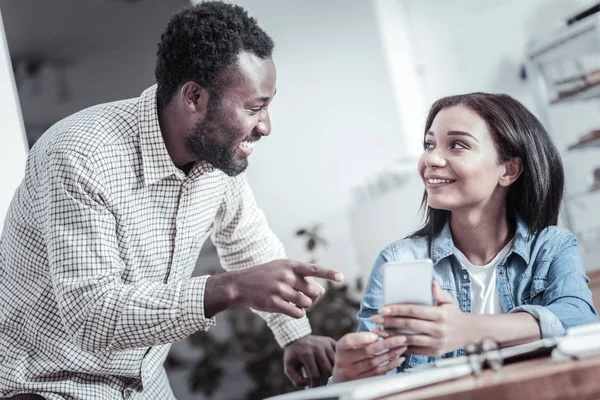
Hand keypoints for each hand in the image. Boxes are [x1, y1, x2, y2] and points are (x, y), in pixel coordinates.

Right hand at [204, 259, 343, 317]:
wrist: (240, 284)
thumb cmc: (265, 276)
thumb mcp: (281, 268)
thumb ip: (301, 277)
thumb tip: (321, 292)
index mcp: (291, 265)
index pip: (314, 269)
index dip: (329, 273)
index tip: (341, 278)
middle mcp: (287, 276)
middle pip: (314, 292)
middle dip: (311, 297)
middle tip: (299, 295)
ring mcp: (281, 290)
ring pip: (307, 304)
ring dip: (303, 306)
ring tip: (291, 301)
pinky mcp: (275, 303)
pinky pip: (298, 313)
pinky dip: (297, 314)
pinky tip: (289, 309)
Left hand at [284, 335, 335, 386]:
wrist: (296, 338)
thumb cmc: (293, 356)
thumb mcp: (289, 368)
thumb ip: (297, 380)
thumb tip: (310, 383)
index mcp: (306, 355)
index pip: (315, 375)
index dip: (316, 385)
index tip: (314, 388)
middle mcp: (317, 348)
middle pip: (328, 370)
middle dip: (327, 380)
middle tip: (325, 384)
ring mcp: (325, 344)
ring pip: (336, 363)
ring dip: (334, 371)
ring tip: (329, 376)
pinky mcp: (330, 341)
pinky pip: (338, 354)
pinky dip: (338, 362)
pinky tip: (333, 365)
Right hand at [331, 332, 406, 382]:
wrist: (342, 373)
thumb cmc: (349, 353)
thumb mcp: (352, 342)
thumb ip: (364, 335)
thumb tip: (380, 329)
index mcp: (340, 348)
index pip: (349, 341)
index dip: (363, 337)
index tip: (377, 334)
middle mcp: (343, 361)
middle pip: (367, 351)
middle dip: (386, 344)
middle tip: (401, 339)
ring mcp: (352, 373)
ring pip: (375, 362)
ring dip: (391, 354)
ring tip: (403, 347)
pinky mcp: (362, 381)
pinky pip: (379, 373)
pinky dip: (391, 365)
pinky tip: (399, 359)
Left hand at [371, 282, 466, 355]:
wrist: (469, 333)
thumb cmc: (454, 314)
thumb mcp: (449, 301)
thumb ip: (439, 293)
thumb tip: (431, 283)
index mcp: (440, 315)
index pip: (414, 311)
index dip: (397, 309)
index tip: (382, 308)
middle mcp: (438, 329)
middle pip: (408, 325)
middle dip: (389, 321)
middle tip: (375, 318)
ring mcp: (436, 342)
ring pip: (409, 339)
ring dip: (391, 335)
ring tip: (378, 330)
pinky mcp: (433, 352)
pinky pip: (413, 350)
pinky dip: (400, 346)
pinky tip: (389, 341)